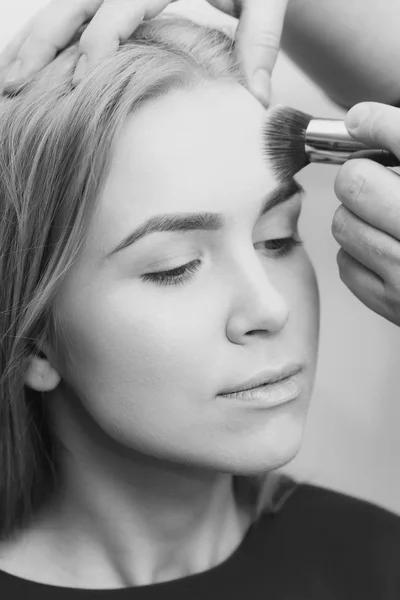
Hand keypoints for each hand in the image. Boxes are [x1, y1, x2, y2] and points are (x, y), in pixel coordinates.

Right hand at [0, 0, 288, 105]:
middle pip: (75, 2)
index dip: (98, 42)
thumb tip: (255, 99)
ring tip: (8, 78)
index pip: (120, 6)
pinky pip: (70, 9)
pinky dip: (46, 36)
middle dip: (44, 43)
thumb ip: (258, 43)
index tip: (79, 81)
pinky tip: (28, 60)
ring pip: (62, 4)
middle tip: (15, 84)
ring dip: (33, 41)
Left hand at [333, 102, 399, 325]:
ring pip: (342, 223)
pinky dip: (358, 253)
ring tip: (386, 220)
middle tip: (376, 181)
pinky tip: (386, 251)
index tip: (360, 119)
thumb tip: (358, 119)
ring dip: (357, 217)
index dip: (377, 123)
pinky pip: (345, 262)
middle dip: (360, 177)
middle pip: (355, 184)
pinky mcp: (392, 303)